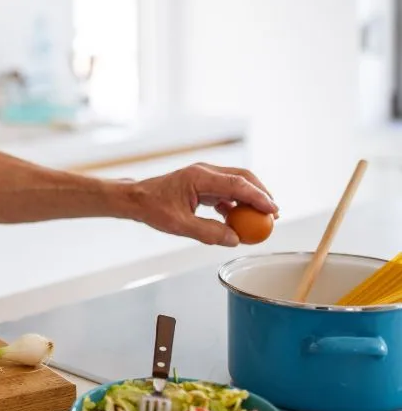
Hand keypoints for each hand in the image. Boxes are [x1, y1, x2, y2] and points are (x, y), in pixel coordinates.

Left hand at [129, 163, 278, 245]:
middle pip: (242, 178)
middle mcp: (204, 172)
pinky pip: (226, 190)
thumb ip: (208, 232)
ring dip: (250, 198)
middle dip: (261, 194)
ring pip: (236, 183)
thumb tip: (235, 239)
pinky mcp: (202, 183)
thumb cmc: (153, 208)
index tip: (273, 211)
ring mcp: (204, 176)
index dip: (258, 197)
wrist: (136, 199)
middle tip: (273, 214)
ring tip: (261, 218)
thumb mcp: (179, 225)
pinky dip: (236, 202)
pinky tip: (238, 218)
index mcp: (200, 177)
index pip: (237, 184)